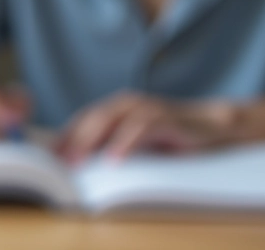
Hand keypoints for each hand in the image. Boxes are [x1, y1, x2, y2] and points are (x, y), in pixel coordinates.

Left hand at [56, 92, 241, 162]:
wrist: (214, 127)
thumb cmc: (171, 137)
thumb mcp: (137, 140)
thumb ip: (112, 143)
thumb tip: (79, 162)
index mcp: (120, 107)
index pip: (85, 118)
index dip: (66, 135)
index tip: (49, 157)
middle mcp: (132, 103)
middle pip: (96, 117)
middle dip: (74, 139)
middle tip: (59, 162)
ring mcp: (151, 109)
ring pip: (115, 119)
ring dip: (93, 140)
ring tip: (79, 161)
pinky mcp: (170, 120)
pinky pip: (144, 128)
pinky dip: (127, 142)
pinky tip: (115, 159)